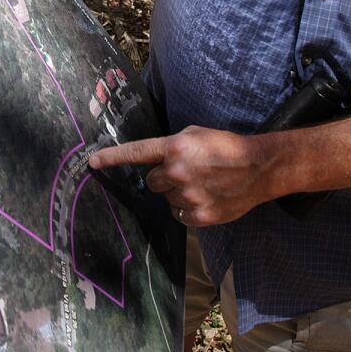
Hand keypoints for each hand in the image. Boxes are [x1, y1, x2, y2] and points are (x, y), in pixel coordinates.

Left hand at [88, 126, 280, 226]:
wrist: (258, 168)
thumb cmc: (225, 146)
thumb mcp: (195, 134)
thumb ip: (170, 146)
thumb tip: (153, 160)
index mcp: (174, 148)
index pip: (136, 153)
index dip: (111, 158)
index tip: (92, 163)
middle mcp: (177, 172)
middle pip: (151, 181)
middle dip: (164, 177)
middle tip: (187, 171)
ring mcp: (188, 197)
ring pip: (166, 199)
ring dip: (178, 193)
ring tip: (202, 183)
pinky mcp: (199, 216)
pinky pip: (178, 214)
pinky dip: (188, 208)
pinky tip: (206, 197)